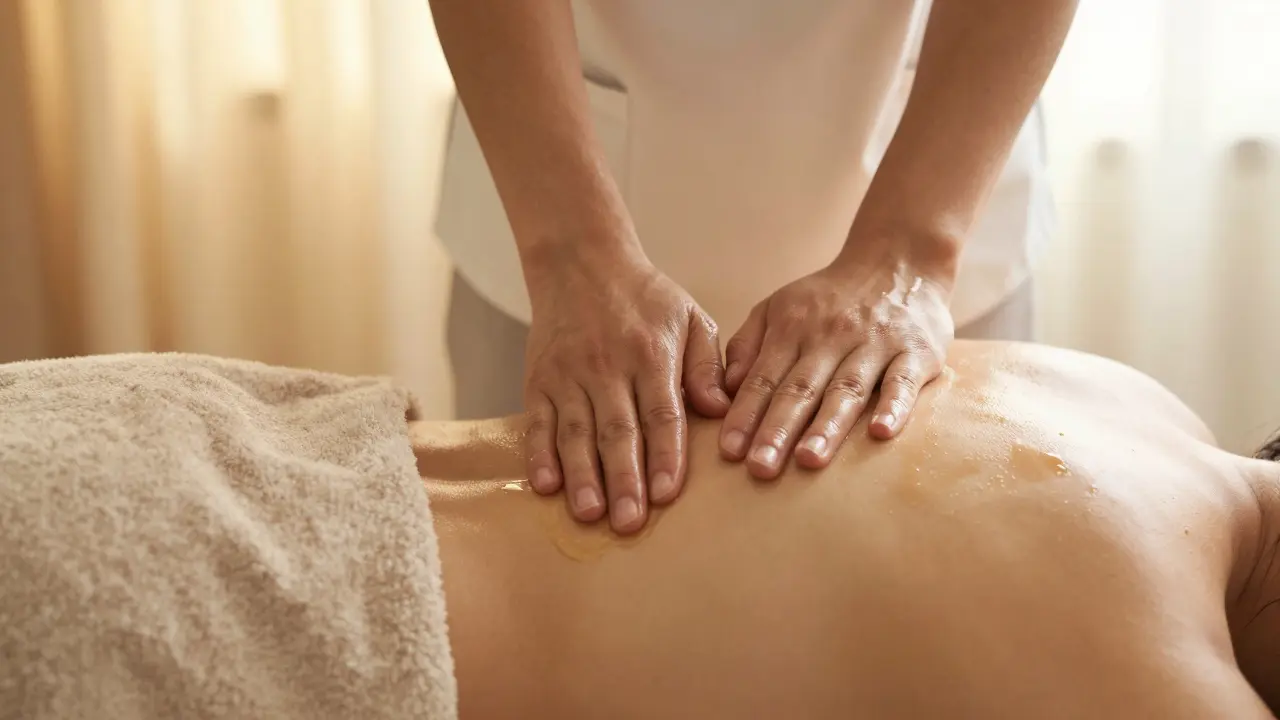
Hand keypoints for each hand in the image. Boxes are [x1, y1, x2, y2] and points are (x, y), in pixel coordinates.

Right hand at [522, 251, 730, 532]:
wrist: (580, 261)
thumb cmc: (645, 298)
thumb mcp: (690, 317)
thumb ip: (707, 365)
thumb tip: (721, 409)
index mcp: (651, 355)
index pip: (661, 413)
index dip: (665, 456)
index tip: (669, 495)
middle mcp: (607, 367)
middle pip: (617, 431)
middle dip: (623, 481)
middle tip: (629, 524)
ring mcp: (568, 375)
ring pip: (575, 433)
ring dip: (582, 477)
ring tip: (590, 515)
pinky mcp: (538, 381)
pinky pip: (537, 423)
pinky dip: (539, 456)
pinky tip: (546, 486)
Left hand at [719, 254, 953, 479]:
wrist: (897, 261)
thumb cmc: (828, 298)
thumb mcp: (777, 307)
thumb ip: (747, 345)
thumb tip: (725, 389)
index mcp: (792, 327)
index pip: (763, 378)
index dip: (745, 414)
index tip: (729, 453)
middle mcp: (831, 335)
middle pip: (800, 388)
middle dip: (778, 429)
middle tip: (760, 467)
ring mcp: (875, 342)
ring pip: (847, 388)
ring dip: (827, 425)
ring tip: (809, 459)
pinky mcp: (916, 350)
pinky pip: (903, 380)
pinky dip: (894, 406)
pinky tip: (881, 433)